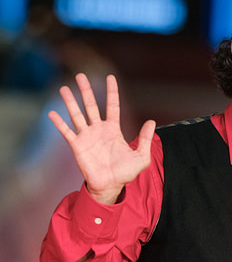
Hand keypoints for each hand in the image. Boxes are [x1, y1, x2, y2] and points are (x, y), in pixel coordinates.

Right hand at [48, 73, 154, 203]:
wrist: (111, 186)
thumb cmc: (126, 172)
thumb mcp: (141, 156)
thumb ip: (145, 139)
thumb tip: (151, 121)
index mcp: (114, 130)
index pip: (112, 106)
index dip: (111, 92)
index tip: (110, 77)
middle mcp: (99, 130)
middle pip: (91, 105)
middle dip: (86, 90)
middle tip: (80, 75)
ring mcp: (87, 137)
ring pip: (77, 115)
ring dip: (70, 102)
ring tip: (64, 88)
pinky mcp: (77, 146)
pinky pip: (67, 132)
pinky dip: (59, 123)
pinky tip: (52, 113)